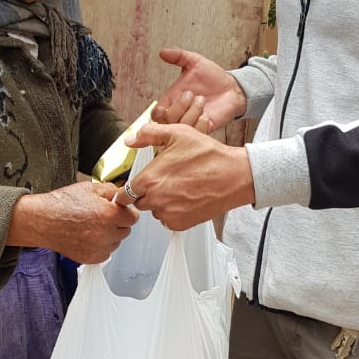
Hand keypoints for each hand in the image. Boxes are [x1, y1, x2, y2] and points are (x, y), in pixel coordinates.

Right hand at [7, 181, 137, 262]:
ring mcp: (99, 248)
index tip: (118, 210)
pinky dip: (100, 246)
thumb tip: (122, 194)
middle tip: (101, 217)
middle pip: (125, 230)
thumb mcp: (89, 188)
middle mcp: (106, 234)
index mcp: (108, 214)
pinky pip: (106, 252)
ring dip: (109, 235)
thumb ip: (111, 190)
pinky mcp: (91, 258)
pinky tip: (87, 236)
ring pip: (116, 242)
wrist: (43, 221)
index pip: (133, 217)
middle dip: (117, 223)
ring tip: (91, 226)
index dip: (125, 212)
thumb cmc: (62, 204)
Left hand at [113, 122, 254, 228]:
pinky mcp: (180, 224)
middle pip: (139, 203)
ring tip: (178, 189)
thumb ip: (149, 135)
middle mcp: (156, 199)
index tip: (134, 187)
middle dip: (146, 194)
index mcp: (150, 179)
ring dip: (160, 203)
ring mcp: (168, 214)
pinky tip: (185, 199)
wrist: (234, 176)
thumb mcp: (178, 134)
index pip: (124, 193)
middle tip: (164, 182)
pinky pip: (168, 220)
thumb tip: (130, 140)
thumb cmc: (208, 155)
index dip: (129, 189)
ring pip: (154, 211)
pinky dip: (173, 213)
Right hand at [152, 48, 246, 130]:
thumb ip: (179, 56)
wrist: (233, 88)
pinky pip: (196, 132)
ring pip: (181, 127)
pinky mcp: (204, 128)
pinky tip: (207, 113)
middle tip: (191, 95)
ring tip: (202, 101)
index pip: (156, 113)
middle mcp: (180, 112)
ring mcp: (192, 122)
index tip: (165, 104)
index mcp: (173, 99)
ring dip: (191, 113)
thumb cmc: (214, 77)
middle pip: (166, 121)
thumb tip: (163, 52)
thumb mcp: (196, 62)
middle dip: (178, 107)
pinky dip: (201, 122)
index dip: (158, 111)